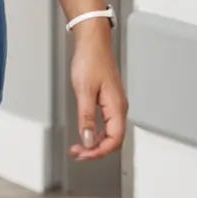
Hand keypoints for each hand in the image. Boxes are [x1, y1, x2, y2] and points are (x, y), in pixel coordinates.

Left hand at [68, 22, 127, 160]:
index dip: (98, 152)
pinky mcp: (108, 101)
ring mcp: (115, 105)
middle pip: (113, 140)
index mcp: (117, 108)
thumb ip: (86, 117)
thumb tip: (88, 139)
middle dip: (95, 150)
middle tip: (77, 154)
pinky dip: (96, 133)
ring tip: (79, 148)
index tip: (83, 155)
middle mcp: (119, 108)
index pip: (114, 140)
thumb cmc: (90, 60)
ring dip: (95, 143)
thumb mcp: (84, 91)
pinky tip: (86, 134)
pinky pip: (107, 124)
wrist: (92, 43)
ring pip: (110, 133)